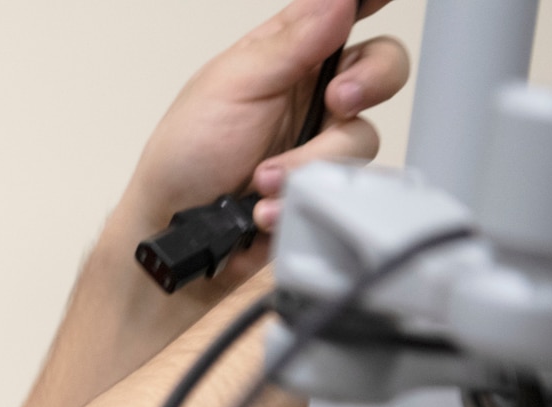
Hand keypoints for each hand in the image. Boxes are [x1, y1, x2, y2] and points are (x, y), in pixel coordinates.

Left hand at [0, 0, 409, 406]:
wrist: (171, 238)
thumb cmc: (183, 160)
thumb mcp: (230, 87)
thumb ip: (290, 44)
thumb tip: (337, 1)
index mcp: (286, 53)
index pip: (344, 12)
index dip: (369, 3)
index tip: (380, 0)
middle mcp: (310, 95)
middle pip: (381, 68)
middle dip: (369, 82)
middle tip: (337, 102)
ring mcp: (319, 145)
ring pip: (362, 137)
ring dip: (310, 163)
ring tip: (262, 181)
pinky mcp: (321, 192)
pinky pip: (344, 189)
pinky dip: (302, 199)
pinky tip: (267, 210)